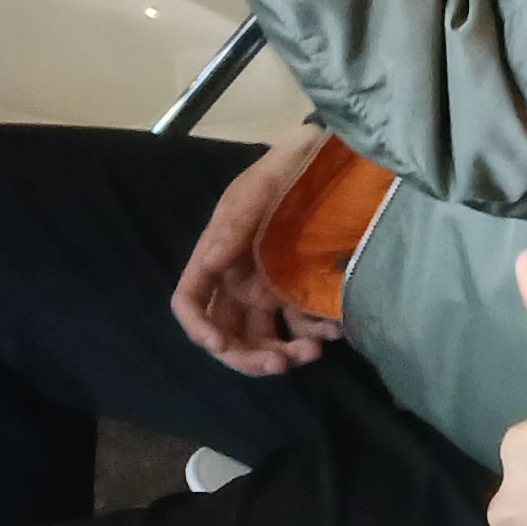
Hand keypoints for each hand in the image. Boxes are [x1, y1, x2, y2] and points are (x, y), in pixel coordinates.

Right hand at [170, 130, 344, 373]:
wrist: (328, 161)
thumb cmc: (284, 171)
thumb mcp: (257, 190)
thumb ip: (233, 225)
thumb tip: (209, 261)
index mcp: (217, 256)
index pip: (190, 300)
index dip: (198, 328)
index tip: (221, 345)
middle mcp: (237, 280)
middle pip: (226, 333)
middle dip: (247, 357)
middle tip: (280, 364)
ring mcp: (268, 289)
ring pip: (263, 339)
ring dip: (282, 355)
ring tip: (313, 350)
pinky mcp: (300, 292)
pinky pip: (301, 326)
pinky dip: (316, 336)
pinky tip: (336, 330)